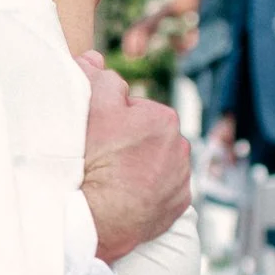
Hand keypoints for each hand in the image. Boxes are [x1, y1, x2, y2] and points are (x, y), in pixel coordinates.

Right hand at [77, 56, 192, 258]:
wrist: (101, 216)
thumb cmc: (97, 159)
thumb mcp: (93, 108)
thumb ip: (97, 77)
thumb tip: (94, 58)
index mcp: (164, 118)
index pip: (135, 111)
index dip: (114, 122)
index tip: (100, 138)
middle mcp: (181, 146)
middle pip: (149, 138)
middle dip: (131, 143)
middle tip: (105, 159)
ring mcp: (182, 178)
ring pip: (158, 164)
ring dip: (142, 167)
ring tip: (116, 179)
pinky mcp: (179, 205)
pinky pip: (164, 191)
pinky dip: (150, 192)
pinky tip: (129, 196)